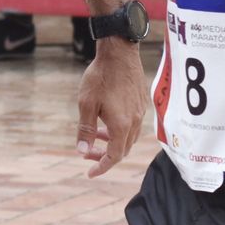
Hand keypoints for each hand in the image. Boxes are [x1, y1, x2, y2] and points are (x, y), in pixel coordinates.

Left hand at [75, 35, 146, 176]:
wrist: (119, 51)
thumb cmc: (101, 76)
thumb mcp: (87, 104)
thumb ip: (86, 129)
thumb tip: (82, 151)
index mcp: (122, 125)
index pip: (114, 156)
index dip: (102, 167)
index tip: (90, 173)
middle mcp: (135, 122)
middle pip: (123, 150)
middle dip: (105, 156)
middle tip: (87, 153)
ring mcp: (140, 112)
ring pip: (129, 138)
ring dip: (113, 143)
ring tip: (97, 136)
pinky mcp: (142, 103)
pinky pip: (133, 126)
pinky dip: (120, 131)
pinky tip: (108, 121)